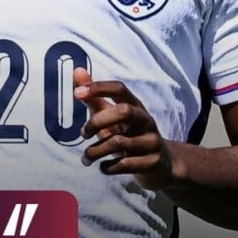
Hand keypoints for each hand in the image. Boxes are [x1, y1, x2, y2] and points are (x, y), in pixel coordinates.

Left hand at [73, 70, 173, 189]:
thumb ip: (94, 98)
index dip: (99, 87)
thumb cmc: (130, 136)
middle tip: (82, 134)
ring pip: (119, 142)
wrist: (161, 165)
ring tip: (86, 158)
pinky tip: (102, 167)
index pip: (120, 88)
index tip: (76, 93)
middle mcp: (146, 120)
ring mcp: (151, 141)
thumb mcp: (113, 117)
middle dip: (97, 121)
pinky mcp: (152, 162)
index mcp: (135, 106)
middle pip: (123, 111)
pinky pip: (124, 164)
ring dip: (95, 151)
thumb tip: (76, 70)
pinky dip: (108, 167)